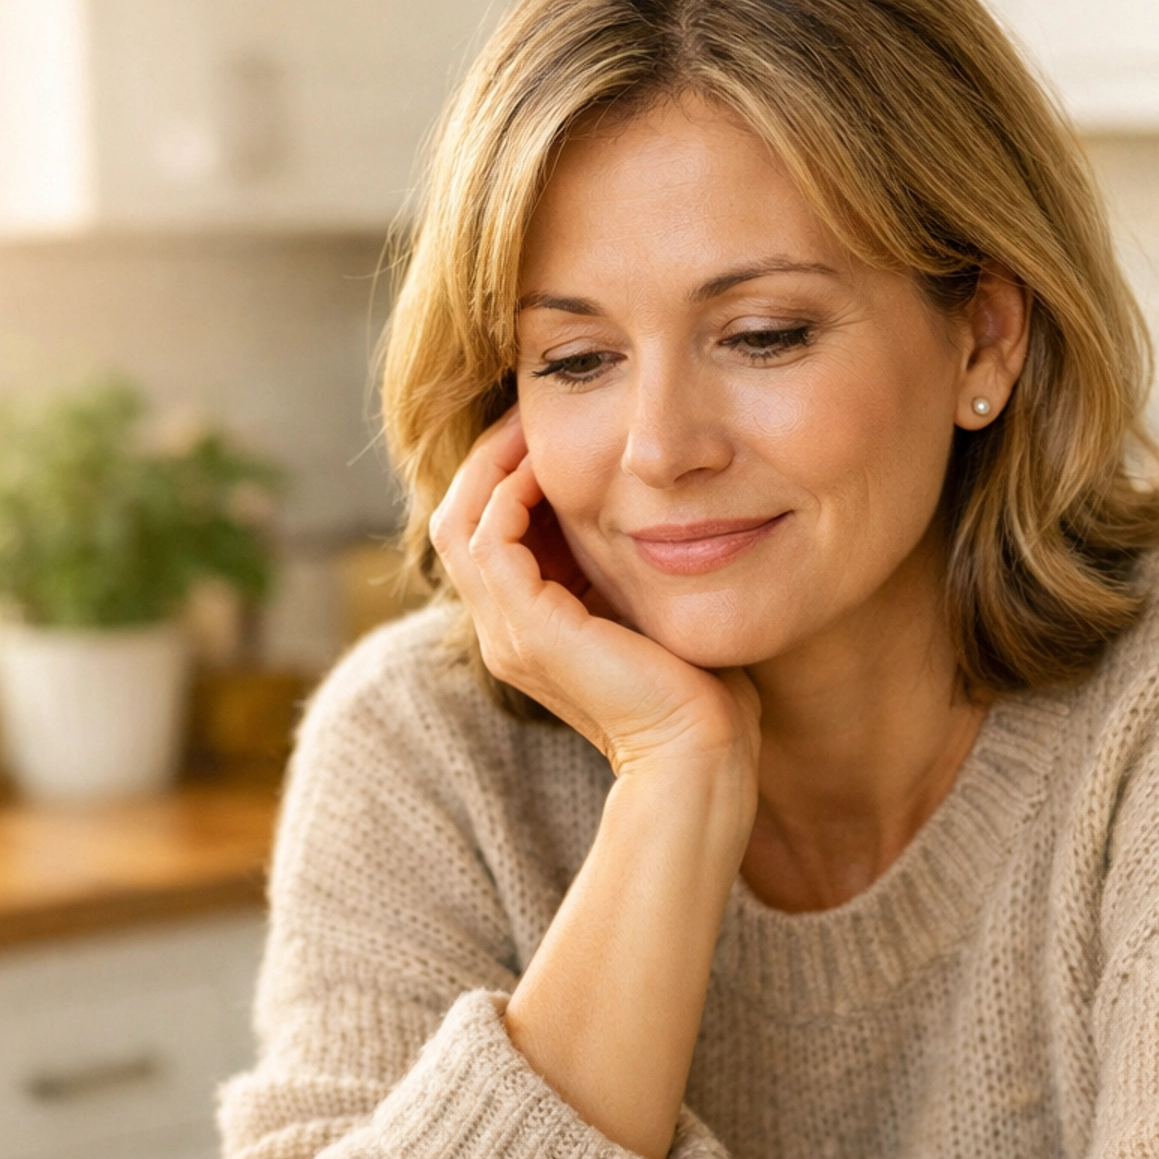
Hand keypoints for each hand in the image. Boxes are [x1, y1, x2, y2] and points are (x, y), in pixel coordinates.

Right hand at [429, 407, 761, 790]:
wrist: (702, 748)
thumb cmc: (697, 685)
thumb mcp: (648, 603)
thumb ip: (624, 561)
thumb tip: (644, 502)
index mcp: (528, 630)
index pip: (485, 535)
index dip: (504, 475)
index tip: (545, 428)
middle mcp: (504, 634)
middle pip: (456, 521)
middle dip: (488, 458)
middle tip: (527, 410)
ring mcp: (509, 636)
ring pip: (460, 523)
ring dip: (493, 464)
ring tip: (532, 423)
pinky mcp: (530, 631)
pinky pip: (490, 539)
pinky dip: (511, 491)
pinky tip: (550, 463)